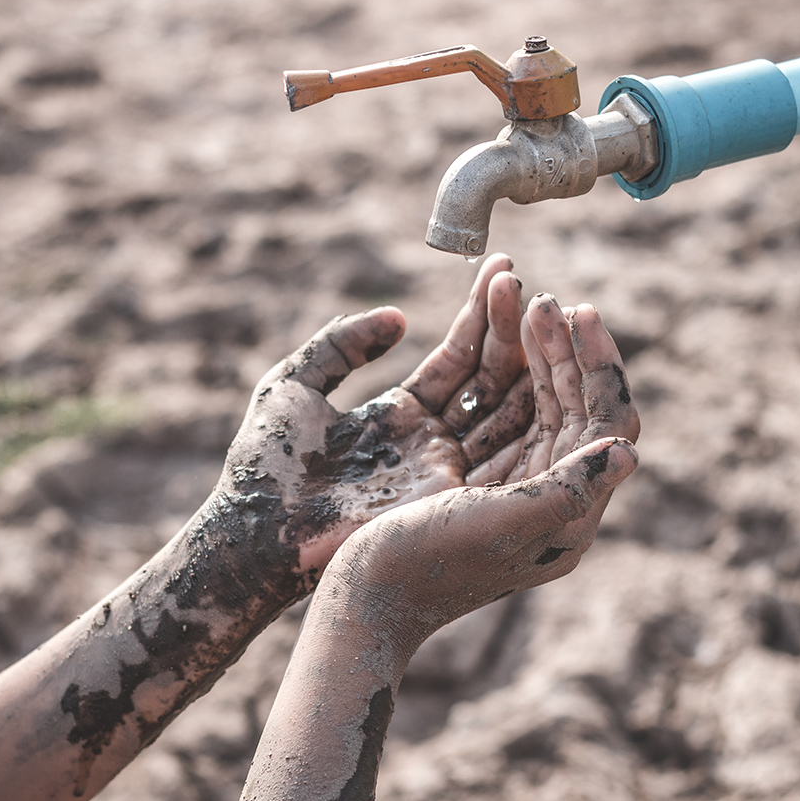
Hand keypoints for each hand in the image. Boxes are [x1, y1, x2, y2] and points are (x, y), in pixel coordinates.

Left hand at [214, 254, 534, 591]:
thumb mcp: (294, 384)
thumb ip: (342, 343)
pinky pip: (503, 446)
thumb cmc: (264, 464)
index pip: (456, 358)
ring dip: (524, 358)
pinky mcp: (450, 496)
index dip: (478, 315)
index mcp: (402, 415)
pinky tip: (544, 362)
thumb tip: (398, 317)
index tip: (501, 269)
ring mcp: (446, 469)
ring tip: (541, 306)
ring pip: (504, 406)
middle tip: (521, 278)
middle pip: (488, 378)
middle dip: (507, 328)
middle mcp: (433, 441)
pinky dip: (527, 405)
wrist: (255, 531)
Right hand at [327, 296, 641, 641]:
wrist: (362, 604)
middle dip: (562, 347)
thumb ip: (567, 490)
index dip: (599, 365)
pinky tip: (488, 329)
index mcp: (568, 514)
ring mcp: (509, 484)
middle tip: (543, 297)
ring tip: (517, 294)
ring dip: (530, 347)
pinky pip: (498, 408)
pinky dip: (496, 366)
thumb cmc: (423, 567)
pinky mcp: (470, 475)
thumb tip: (629, 451)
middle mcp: (547, 496)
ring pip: (535, 399)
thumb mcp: (500, 525)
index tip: (578, 311)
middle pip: (573, 405)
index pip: (606, 424)